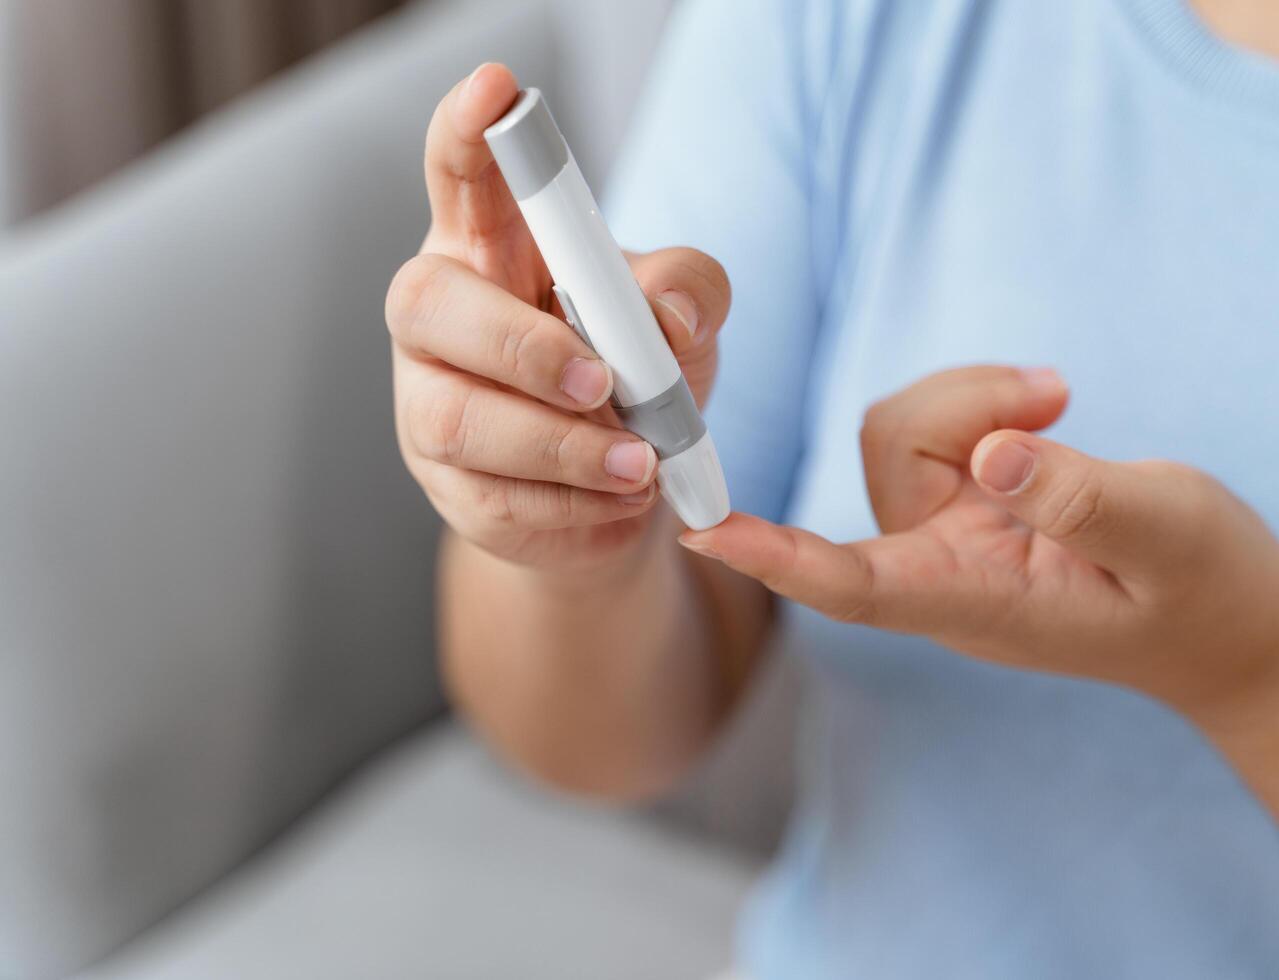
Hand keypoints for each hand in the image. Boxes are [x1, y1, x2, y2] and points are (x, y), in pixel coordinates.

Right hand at [386, 64, 729, 571]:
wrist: (621, 495)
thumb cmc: (640, 380)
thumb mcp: (683, 323)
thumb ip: (688, 293)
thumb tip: (668, 321)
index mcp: (490, 250)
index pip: (461, 177)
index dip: (467, 133)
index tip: (495, 88)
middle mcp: (440, 319)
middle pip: (429, 303)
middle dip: (521, 345)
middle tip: (604, 381)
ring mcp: (429, 405)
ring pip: (461, 419)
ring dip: (562, 446)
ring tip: (641, 464)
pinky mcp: (450, 489)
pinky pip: (497, 499)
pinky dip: (575, 505)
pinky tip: (624, 499)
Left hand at [680, 366, 1278, 711]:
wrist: (1233, 628)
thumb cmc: (1211, 591)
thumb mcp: (1171, 531)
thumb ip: (1083, 494)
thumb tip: (993, 455)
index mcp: (978, 600)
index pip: (855, 585)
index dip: (778, 556)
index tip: (701, 532)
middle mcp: (944, 571)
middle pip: (886, 451)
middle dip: (963, 400)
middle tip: (1059, 395)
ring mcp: (952, 535)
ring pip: (904, 427)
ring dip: (977, 396)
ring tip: (1062, 404)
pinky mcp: (969, 502)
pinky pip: (936, 424)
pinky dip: (986, 402)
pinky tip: (1048, 415)